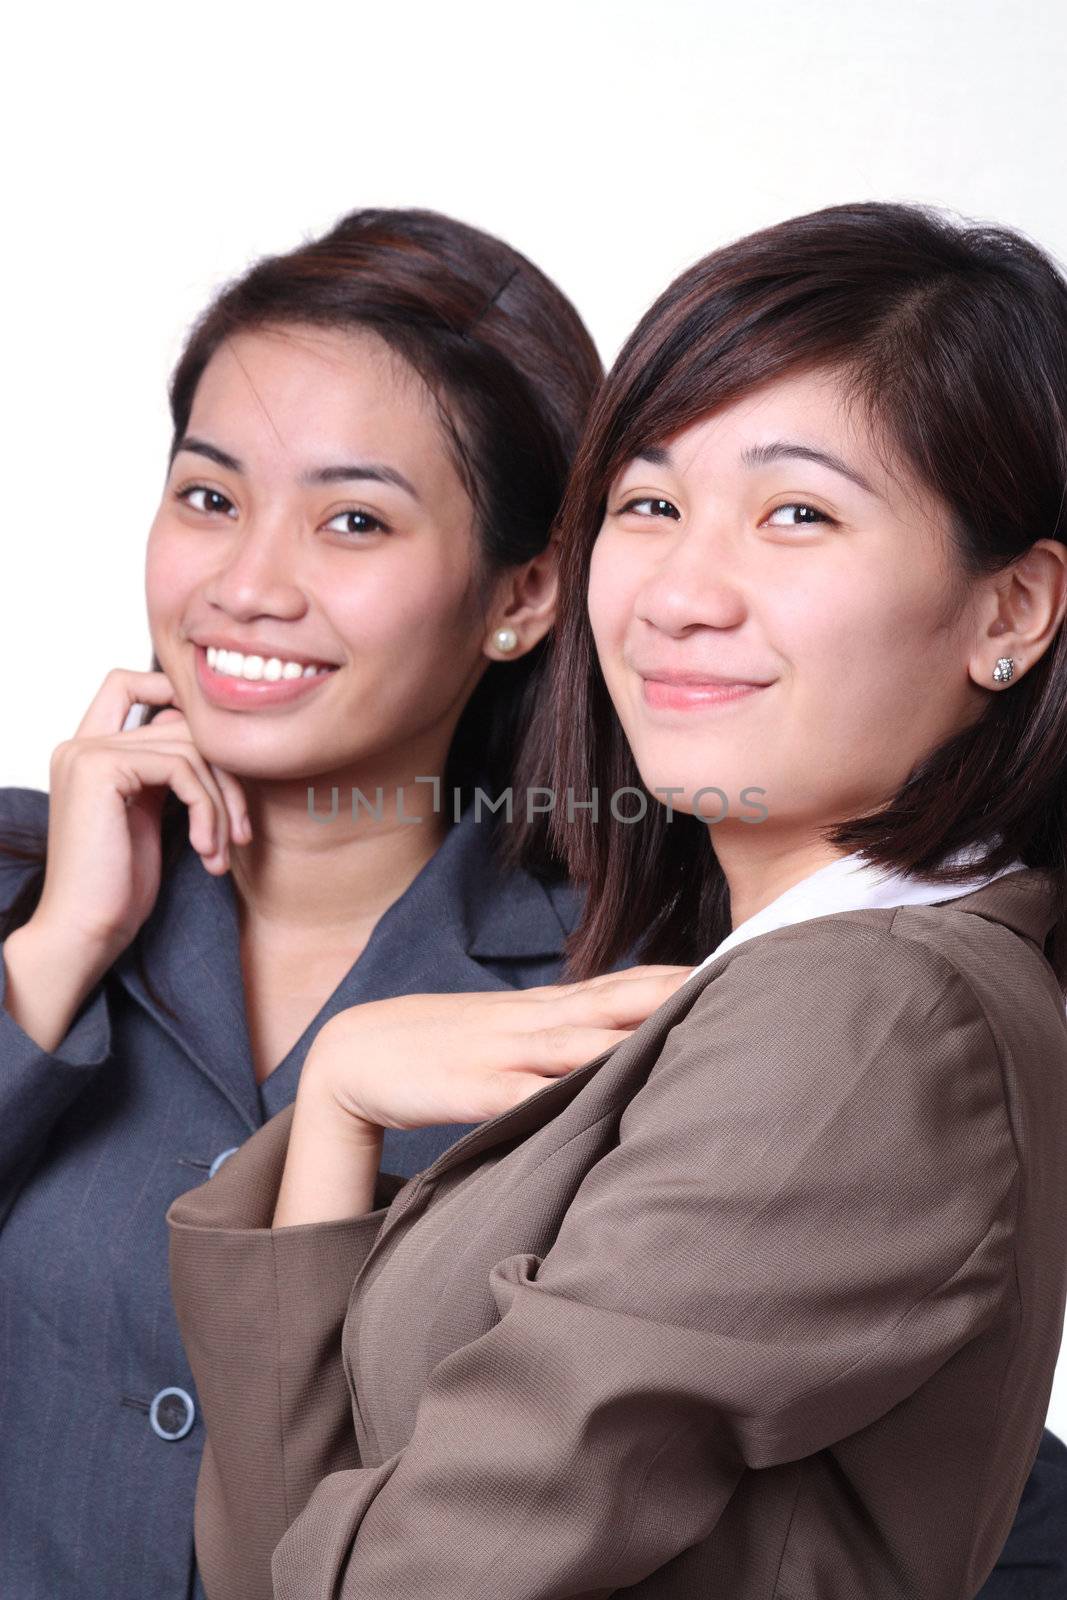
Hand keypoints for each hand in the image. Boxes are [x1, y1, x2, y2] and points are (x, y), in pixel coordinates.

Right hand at [30, 668, 250, 981]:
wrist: (84, 931)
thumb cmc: (117, 887)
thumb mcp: (150, 816)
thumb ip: (166, 772)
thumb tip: (213, 740)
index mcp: (88, 751)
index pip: (131, 684)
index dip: (178, 700)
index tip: (223, 761)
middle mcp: (82, 744)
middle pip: (181, 723)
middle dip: (226, 776)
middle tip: (240, 832)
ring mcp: (87, 753)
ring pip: (190, 747)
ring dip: (222, 803)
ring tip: (222, 851)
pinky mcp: (100, 770)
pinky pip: (182, 768)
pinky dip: (208, 811)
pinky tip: (207, 852)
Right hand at [302, 966, 696, 1134]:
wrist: (353, 1053)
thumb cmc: (441, 1049)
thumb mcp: (508, 1036)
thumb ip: (561, 1039)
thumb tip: (619, 1045)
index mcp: (544, 1010)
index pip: (623, 985)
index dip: (677, 978)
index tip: (736, 971)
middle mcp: (531, 1022)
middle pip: (615, 1001)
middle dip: (673, 994)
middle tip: (735, 987)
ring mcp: (501, 1052)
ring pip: (576, 1041)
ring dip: (629, 1036)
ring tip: (682, 1032)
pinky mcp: (470, 1088)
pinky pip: (520, 1093)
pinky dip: (556, 1093)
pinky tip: (589, 1097)